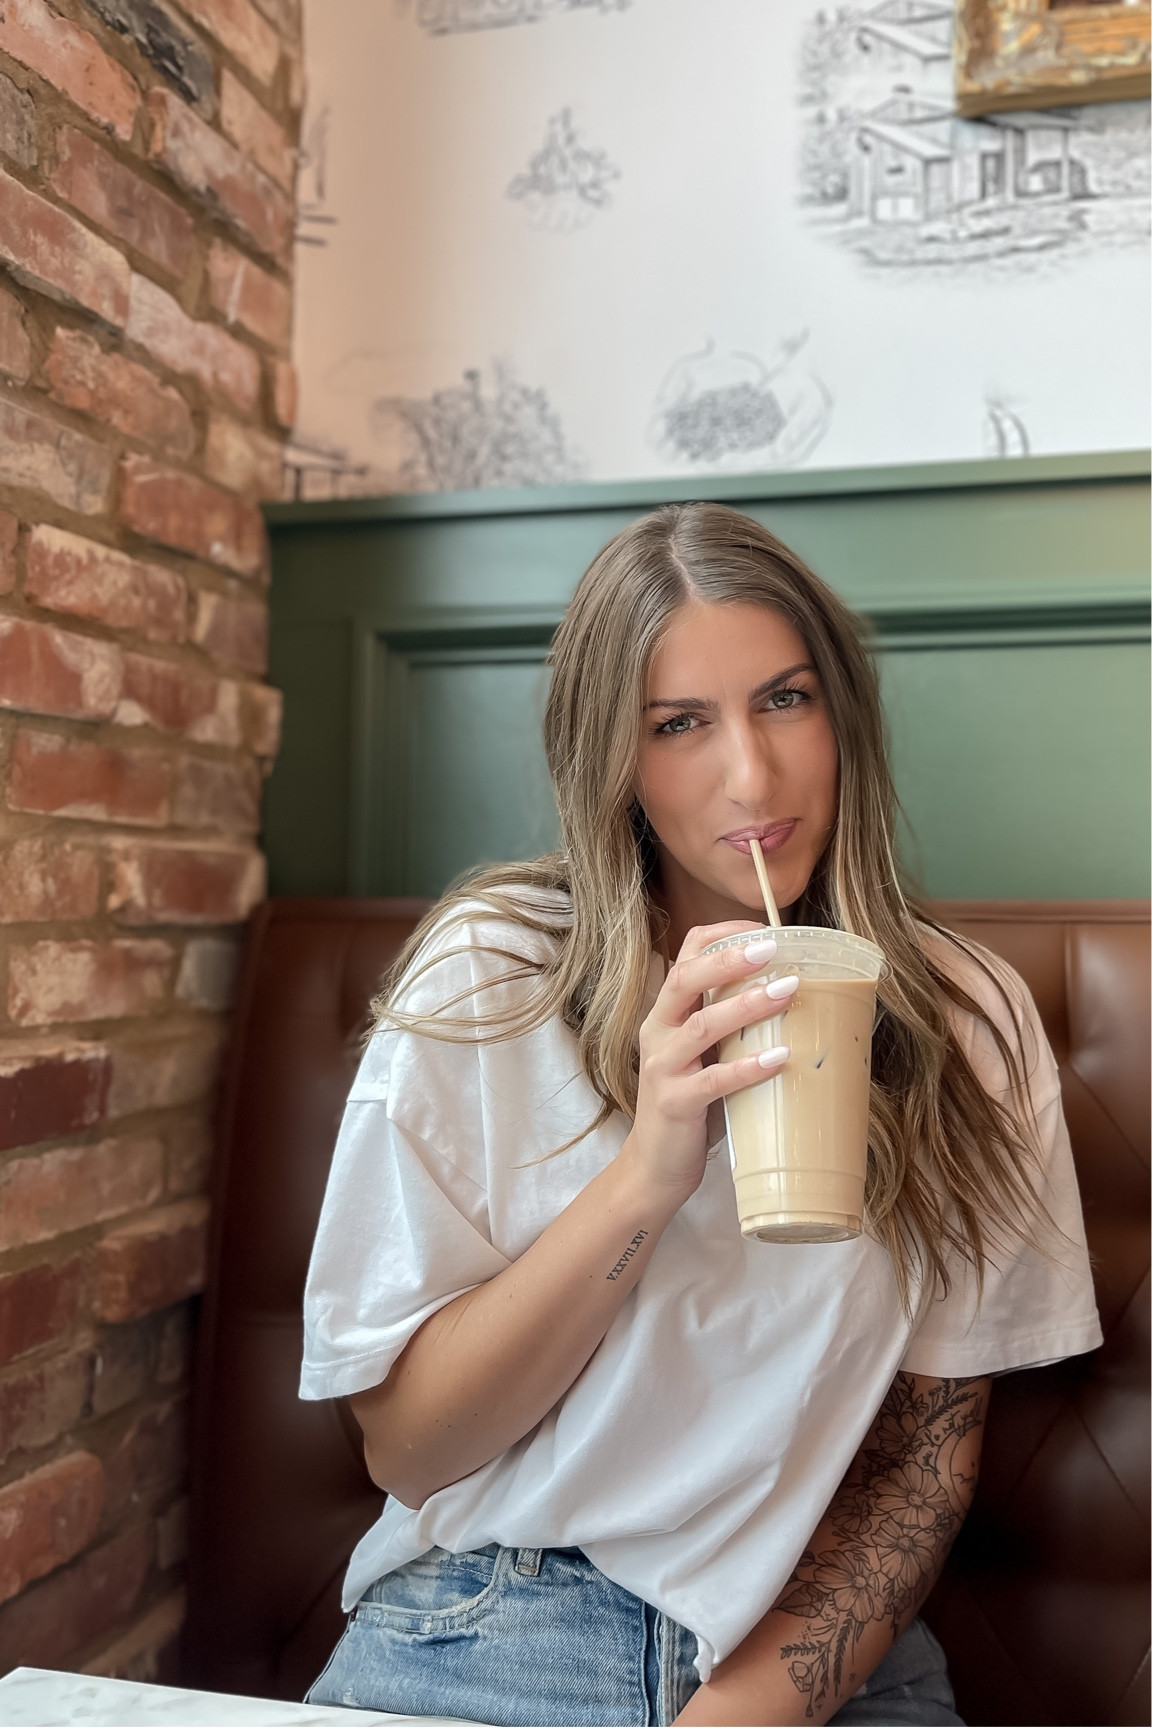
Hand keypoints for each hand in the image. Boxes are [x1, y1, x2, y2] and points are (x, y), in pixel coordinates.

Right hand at [619, 922, 797, 1203]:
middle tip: (773, 948)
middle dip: (729, 960)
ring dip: (747, 1006)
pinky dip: (748, 1067)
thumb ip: (731, 1026)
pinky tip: (780, 1058)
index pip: (684, 956)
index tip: (764, 927)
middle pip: (685, 979)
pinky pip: (713, 1081)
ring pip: (702, 1025)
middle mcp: (658, 1032)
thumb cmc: (691, 1104)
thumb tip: (794, 996)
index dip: (722, 934)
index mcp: (666, 1014)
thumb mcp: (706, 1054)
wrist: (655, 1167)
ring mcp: (662, 1068)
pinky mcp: (674, 1103)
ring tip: (788, 992)